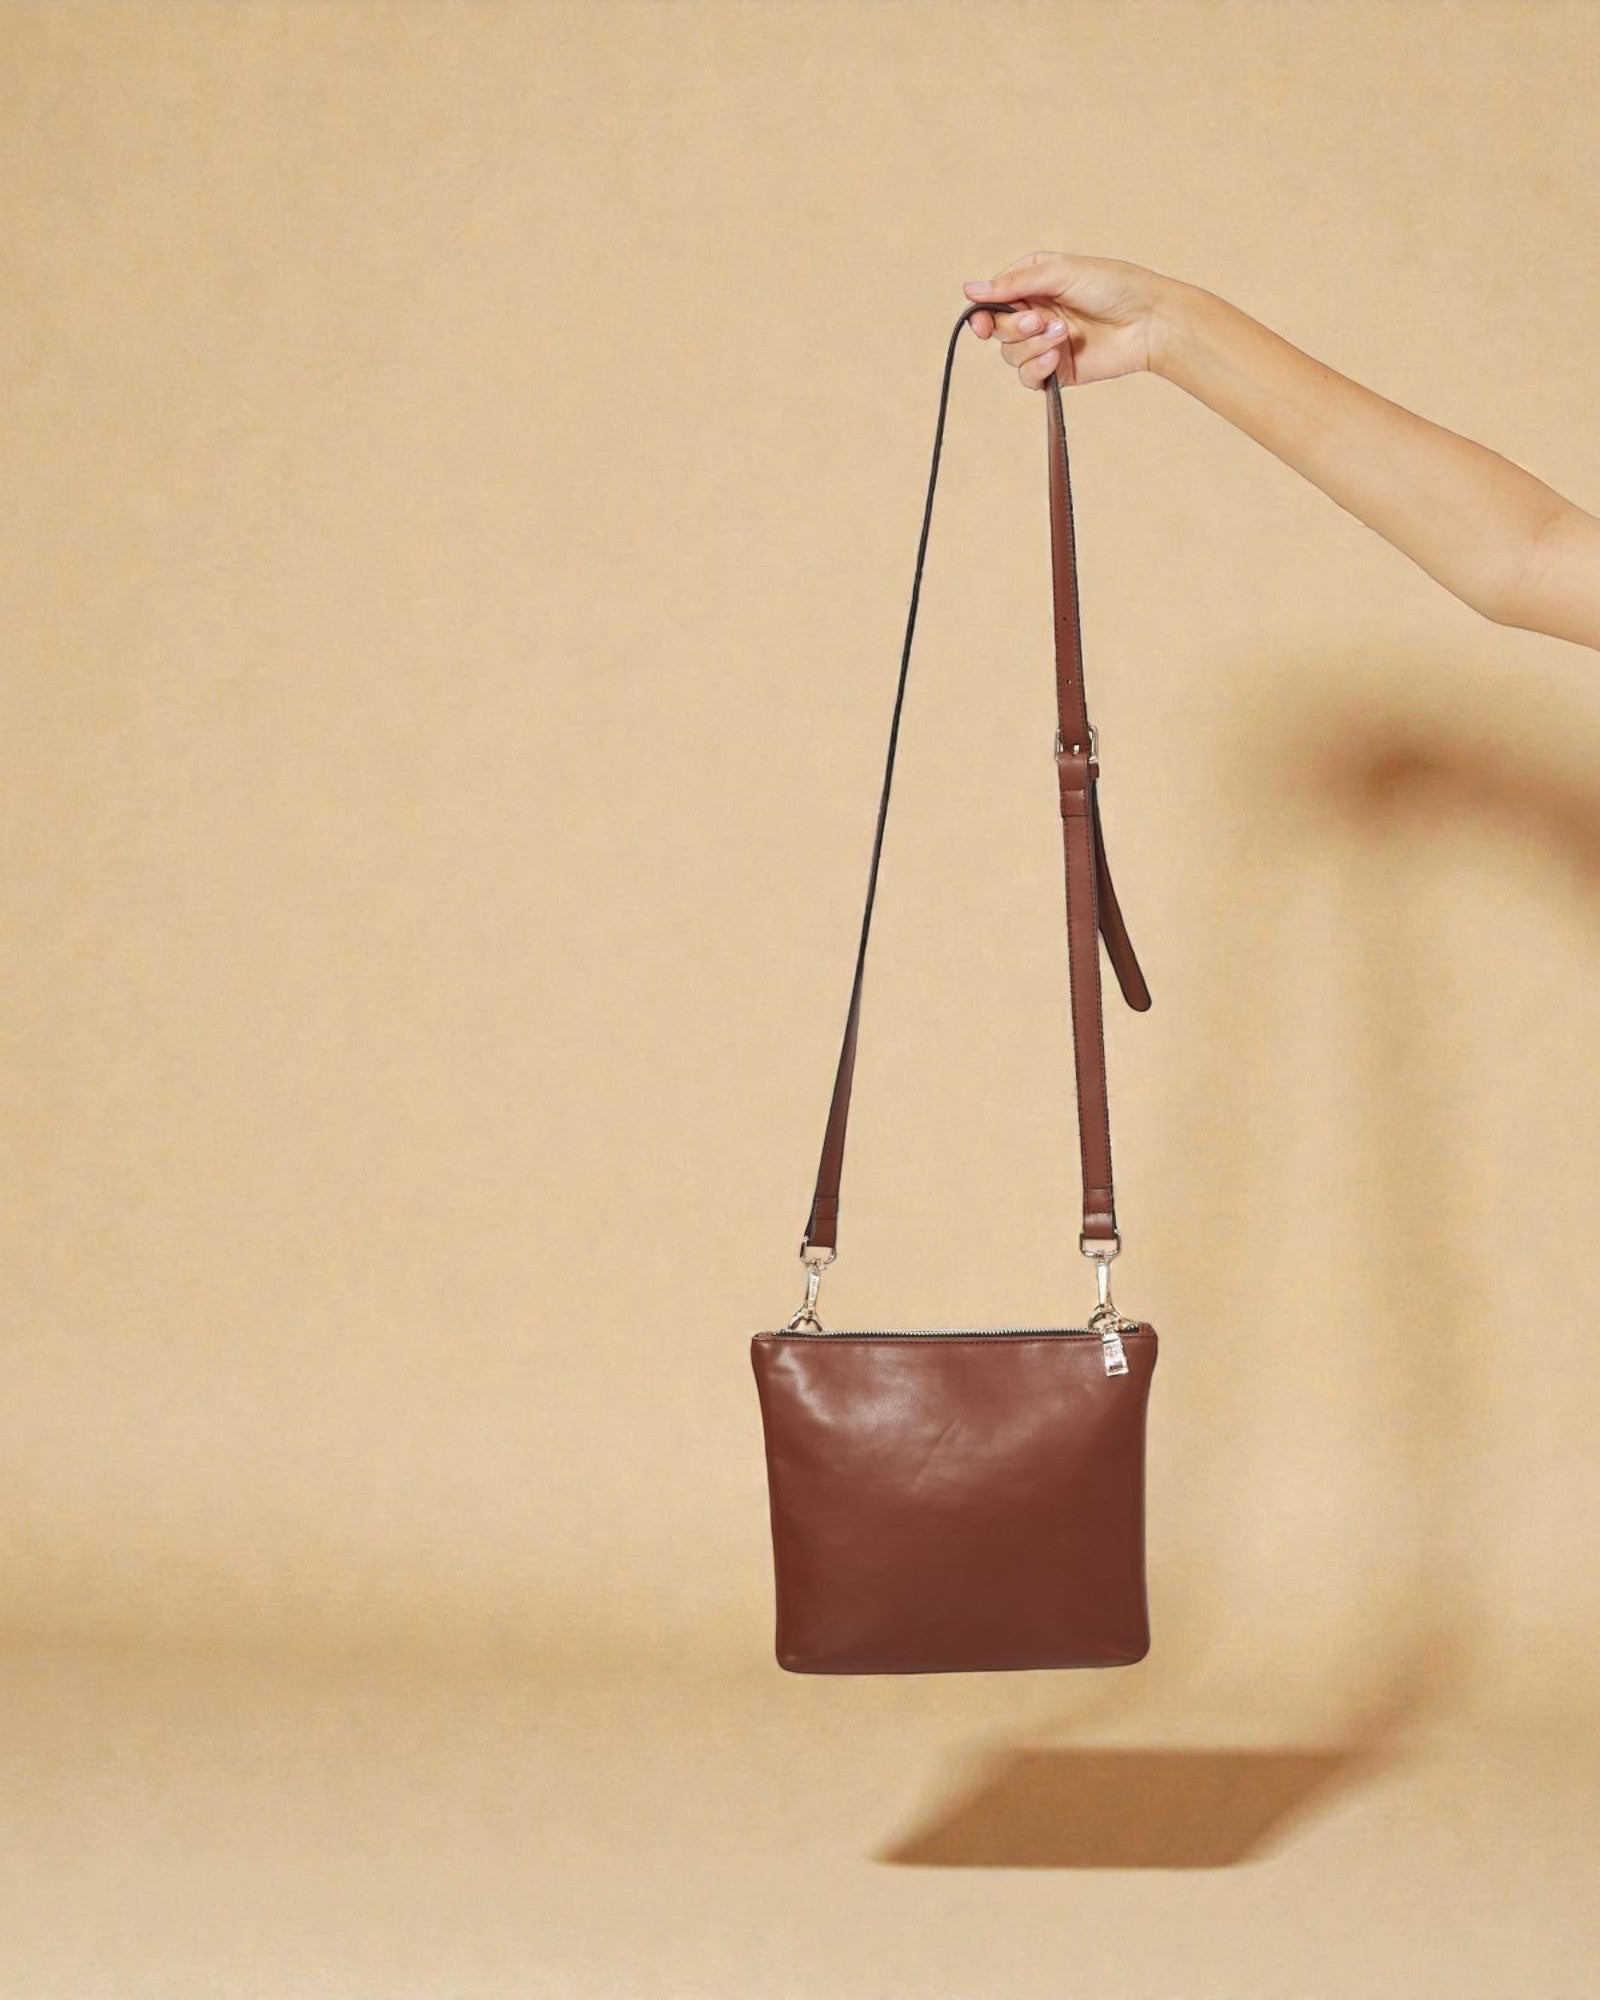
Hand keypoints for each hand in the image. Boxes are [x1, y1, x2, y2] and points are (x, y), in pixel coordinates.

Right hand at [963, 252, 1167, 388]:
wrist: (1148, 321)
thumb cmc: (1113, 286)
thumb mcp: (1060, 273)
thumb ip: (1014, 283)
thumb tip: (969, 290)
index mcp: (1034, 284)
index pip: (993, 301)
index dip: (984, 314)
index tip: (984, 324)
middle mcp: (1036, 313)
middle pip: (1000, 331)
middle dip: (1015, 328)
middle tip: (1039, 320)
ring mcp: (1046, 344)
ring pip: (1011, 355)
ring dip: (1032, 347)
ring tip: (1063, 335)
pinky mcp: (1057, 371)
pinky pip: (1028, 377)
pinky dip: (1037, 369)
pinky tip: (1056, 358)